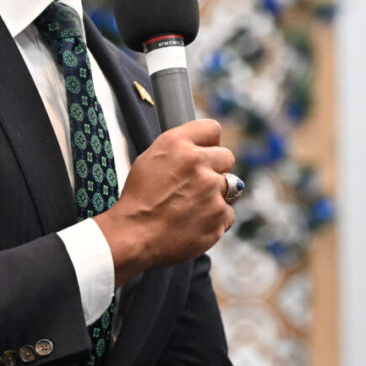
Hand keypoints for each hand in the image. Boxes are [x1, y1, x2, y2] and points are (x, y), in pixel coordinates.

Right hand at [95, 119, 234, 284]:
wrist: (134, 236)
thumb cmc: (138, 199)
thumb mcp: (150, 159)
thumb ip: (180, 147)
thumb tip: (202, 146)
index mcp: (178, 144)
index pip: (212, 128)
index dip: (209, 143)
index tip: (204, 154)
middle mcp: (198, 162)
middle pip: (227, 157)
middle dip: (216, 169)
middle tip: (197, 185)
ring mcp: (212, 190)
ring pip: (231, 187)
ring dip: (217, 195)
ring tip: (193, 207)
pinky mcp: (219, 216)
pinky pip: (228, 214)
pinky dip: (216, 220)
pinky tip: (195, 223)